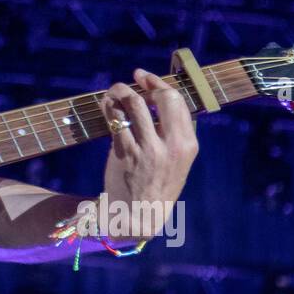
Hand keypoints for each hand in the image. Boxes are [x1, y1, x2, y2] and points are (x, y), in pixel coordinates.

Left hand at [98, 69, 198, 240]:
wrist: (139, 216)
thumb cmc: (157, 184)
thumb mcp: (178, 161)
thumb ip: (174, 133)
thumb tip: (159, 97)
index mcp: (187, 145)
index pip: (178, 102)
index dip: (159, 84)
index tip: (145, 77)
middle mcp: (171, 146)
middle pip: (162, 97)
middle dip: (143, 84)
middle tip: (130, 83)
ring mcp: (147, 150)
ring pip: (134, 104)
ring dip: (121, 91)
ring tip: (114, 92)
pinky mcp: (124, 154)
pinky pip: (116, 120)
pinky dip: (109, 106)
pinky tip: (106, 105)